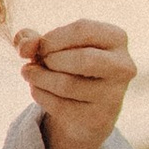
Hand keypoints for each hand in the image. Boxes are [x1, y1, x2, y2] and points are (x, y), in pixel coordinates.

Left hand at [17, 18, 133, 148]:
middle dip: (51, 59)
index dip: (54, 37)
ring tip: (30, 74)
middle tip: (39, 62)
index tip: (41, 46)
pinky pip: (61, 105)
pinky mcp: (99, 118)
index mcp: (116, 38)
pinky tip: (36, 89)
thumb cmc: (67, 65)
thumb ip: (31, 38)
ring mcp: (113, 95)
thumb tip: (25, 47)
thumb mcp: (50, 46)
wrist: (84, 108)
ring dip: (39, 78)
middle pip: (83, 59)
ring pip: (68, 85)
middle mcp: (123, 66)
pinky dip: (40, 95)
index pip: (83, 29)